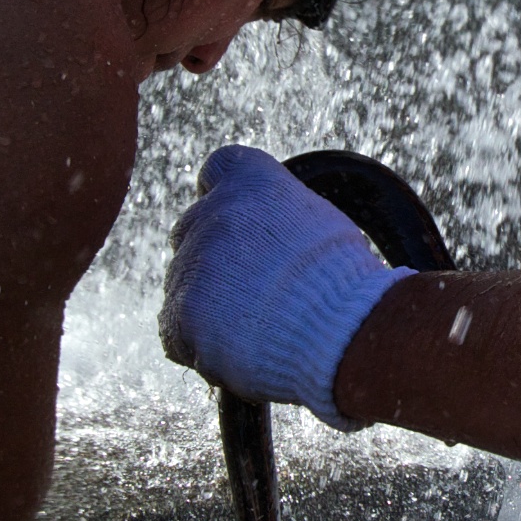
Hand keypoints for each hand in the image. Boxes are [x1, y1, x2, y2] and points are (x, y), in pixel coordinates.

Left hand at [159, 145, 411, 427]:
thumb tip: (265, 235)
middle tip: (250, 291)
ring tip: (256, 330)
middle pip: (191, 229)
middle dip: (213, 257)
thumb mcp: (321, 224)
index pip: (218, 168)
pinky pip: (174, 330)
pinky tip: (233, 352)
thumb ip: (279, 218)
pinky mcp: (181, 312)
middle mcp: (213, 212)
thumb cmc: (345, 284)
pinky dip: (197, 344)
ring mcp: (192, 262)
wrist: (342, 333)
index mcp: (251, 181)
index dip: (223, 196)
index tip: (237, 222)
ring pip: (182, 282)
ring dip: (207, 304)